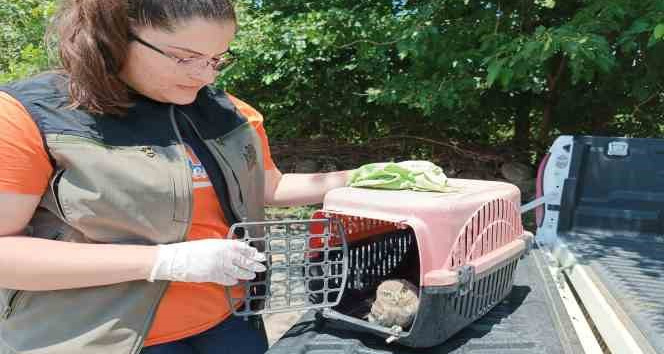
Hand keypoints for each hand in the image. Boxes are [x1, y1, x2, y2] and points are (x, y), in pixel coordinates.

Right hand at [148, 239, 265, 285]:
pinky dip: (234, 281)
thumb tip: (234, 249)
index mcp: (222, 244)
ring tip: (253, 274)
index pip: (242, 247)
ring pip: (239, 271)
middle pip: (244, 260)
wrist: (176, 259)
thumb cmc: (191, 249)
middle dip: (254, 263)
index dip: (252, 251)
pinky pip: (228, 280)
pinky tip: (237, 281)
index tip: (258, 253)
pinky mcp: (214, 276)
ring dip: (247, 273)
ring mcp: (219, 266)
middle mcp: (223, 255)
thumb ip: (223, 246)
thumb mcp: (210, 243)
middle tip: (262, 265)